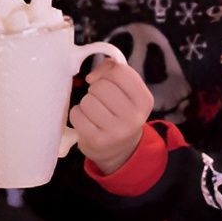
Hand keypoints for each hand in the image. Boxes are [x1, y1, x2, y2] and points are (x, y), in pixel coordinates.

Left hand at [65, 58, 153, 173]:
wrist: (120, 150)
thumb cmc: (119, 112)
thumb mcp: (127, 92)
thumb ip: (114, 71)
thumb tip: (94, 75)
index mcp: (144, 100)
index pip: (120, 72)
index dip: (106, 72)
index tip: (103, 80)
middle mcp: (134, 117)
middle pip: (101, 86)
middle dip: (96, 90)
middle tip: (101, 101)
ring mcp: (116, 131)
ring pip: (88, 100)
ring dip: (86, 103)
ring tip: (95, 112)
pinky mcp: (97, 140)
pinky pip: (77, 114)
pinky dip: (78, 114)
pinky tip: (87, 121)